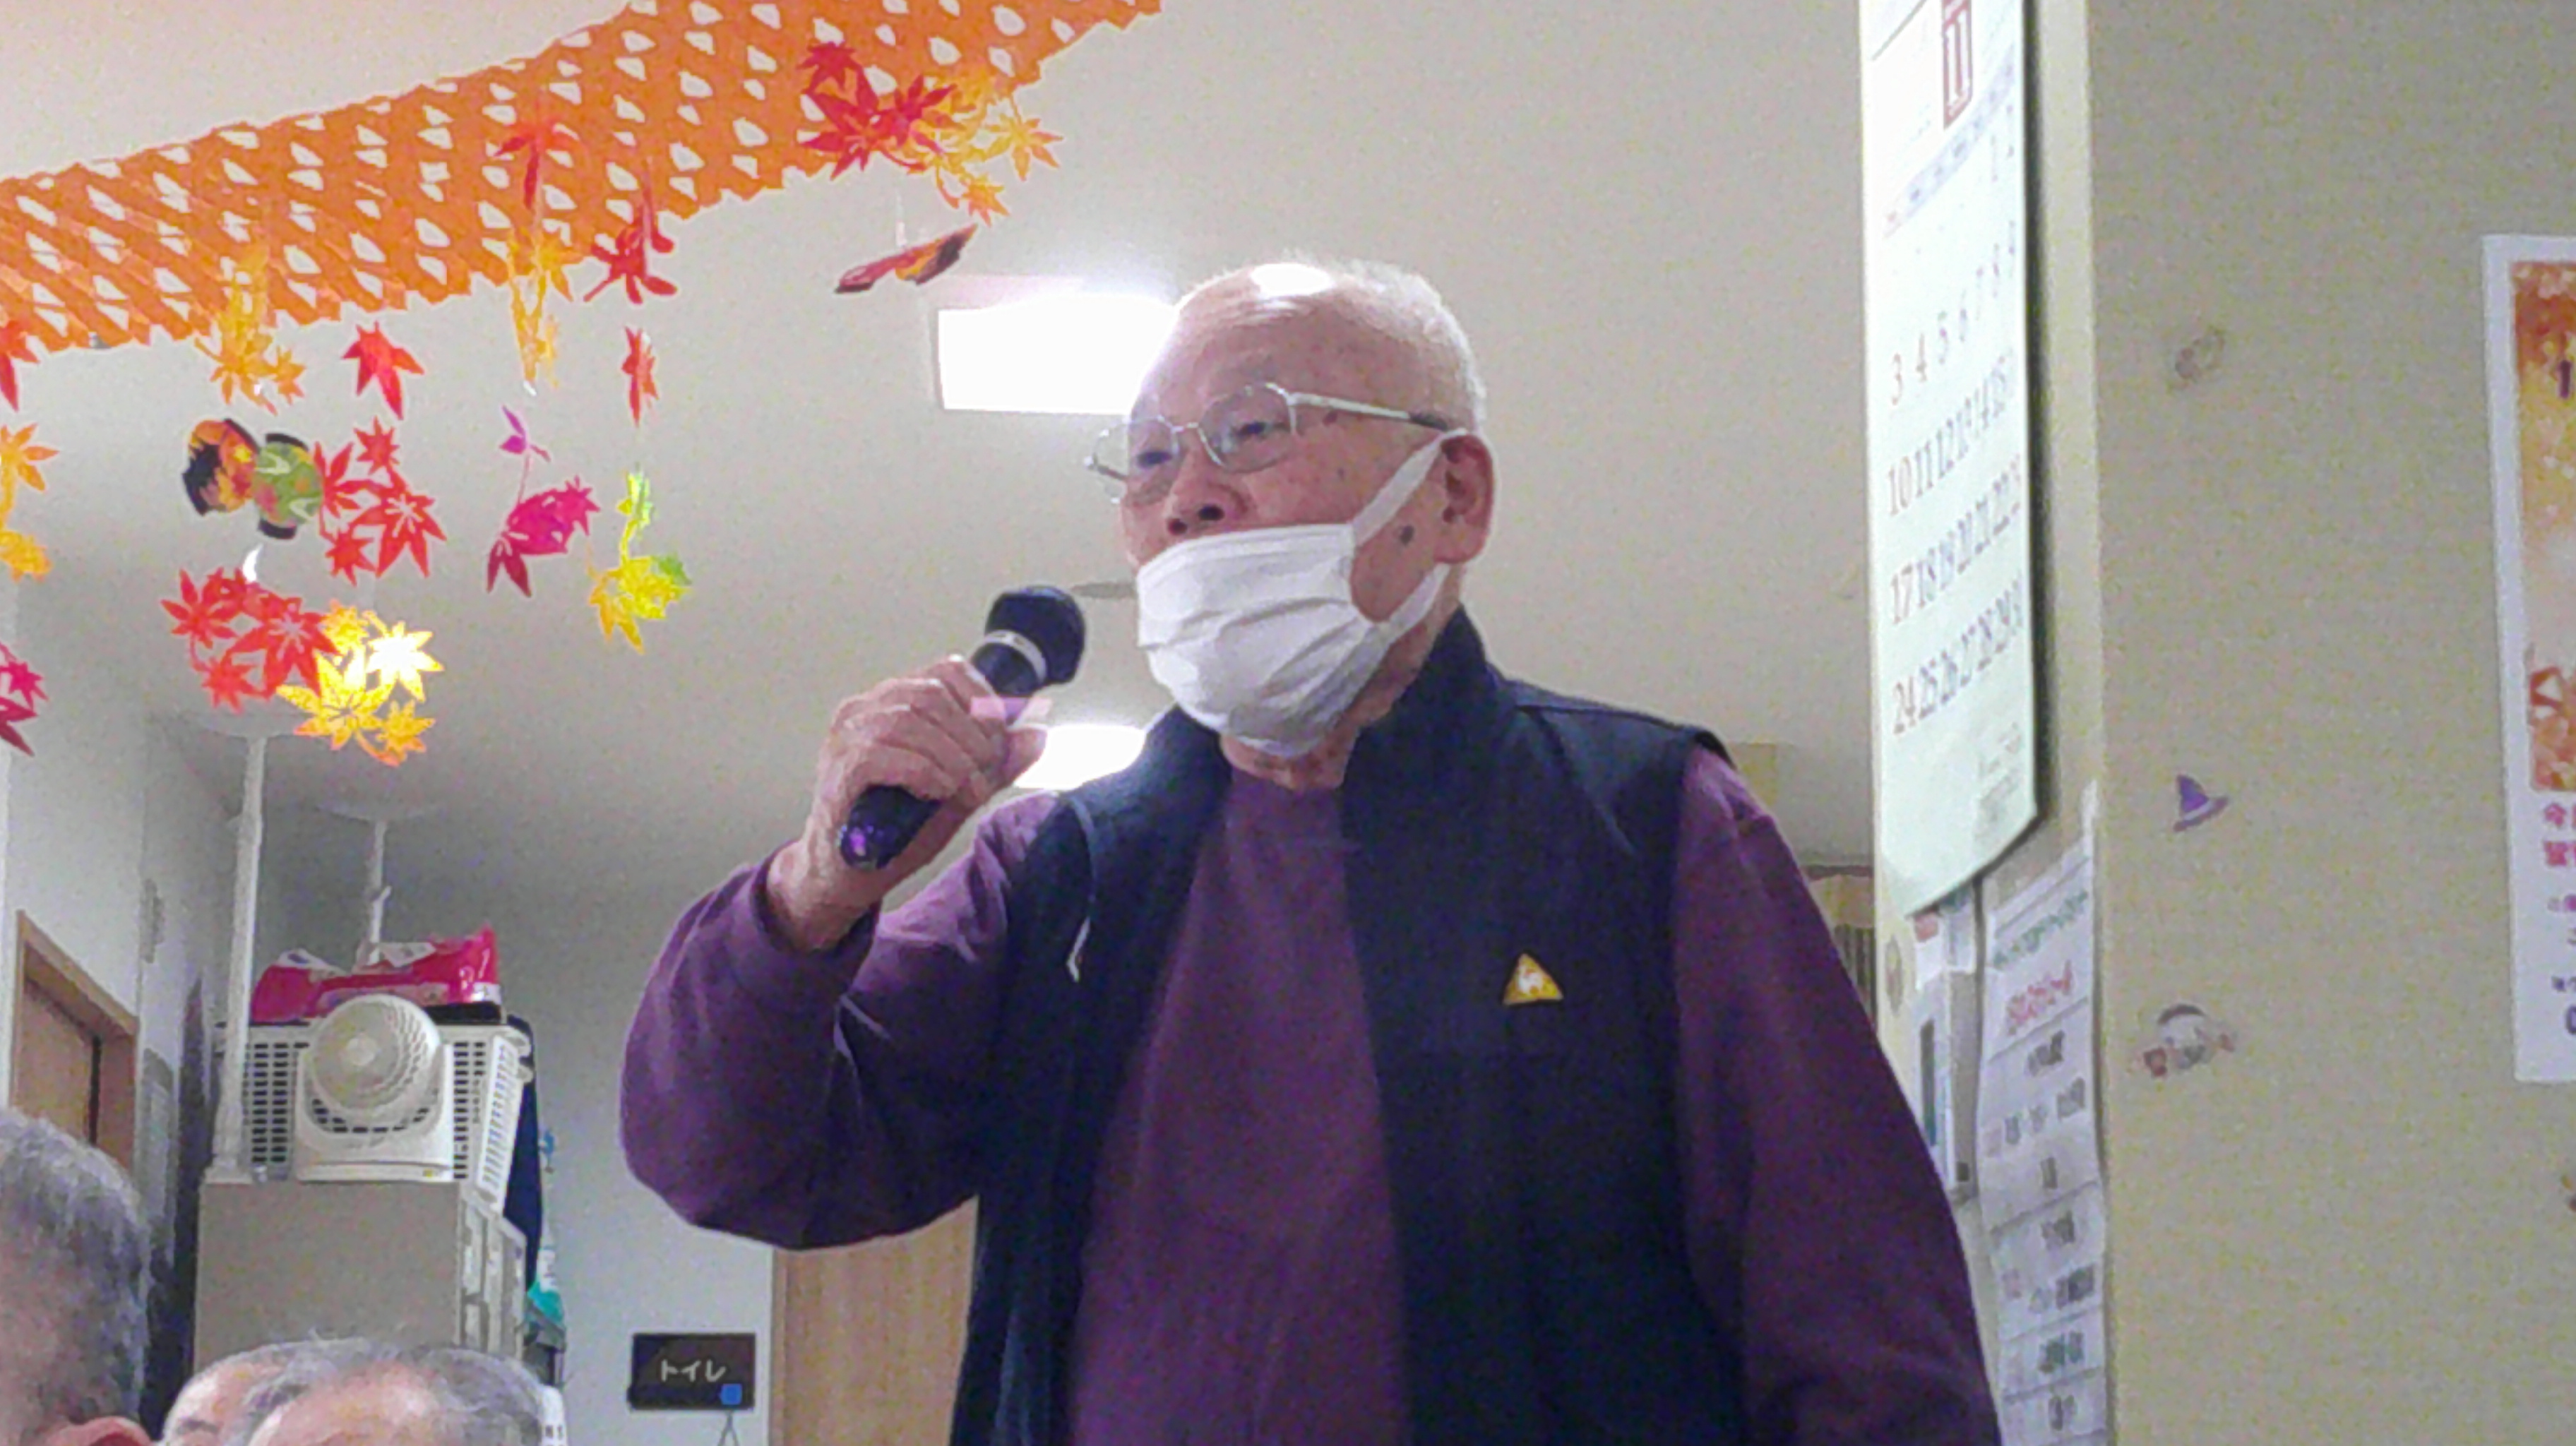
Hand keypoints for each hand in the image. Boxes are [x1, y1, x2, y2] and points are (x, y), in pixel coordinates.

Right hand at [767, 657, 1047, 950]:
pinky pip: (884, 753)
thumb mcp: (958, 791)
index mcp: (893, 701)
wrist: (847, 875)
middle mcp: (864, 708)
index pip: (947, 671)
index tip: (998, 742)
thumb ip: (993, 764)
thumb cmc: (896, 828)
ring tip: (966, 791)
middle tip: (985, 777)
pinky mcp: (839, 768)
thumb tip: (1037, 736)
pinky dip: (924, 771)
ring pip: (910, 718)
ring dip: (953, 757)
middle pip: (932, 694)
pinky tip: (938, 793)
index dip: (984, 702)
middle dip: (973, 736)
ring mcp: (846, 736)